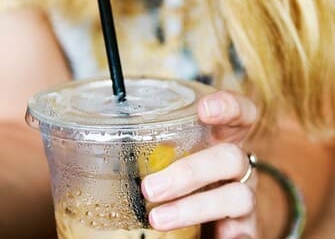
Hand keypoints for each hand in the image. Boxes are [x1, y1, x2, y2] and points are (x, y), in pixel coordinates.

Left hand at [142, 90, 260, 237]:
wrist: (206, 222)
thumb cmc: (181, 180)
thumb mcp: (169, 159)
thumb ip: (148, 152)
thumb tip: (88, 151)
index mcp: (222, 141)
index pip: (241, 114)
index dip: (228, 107)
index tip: (204, 109)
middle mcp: (238, 166)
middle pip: (230, 158)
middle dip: (190, 172)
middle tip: (151, 188)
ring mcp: (245, 197)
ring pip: (238, 196)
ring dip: (195, 208)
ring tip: (158, 219)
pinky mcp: (245, 228)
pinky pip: (247, 233)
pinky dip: (235, 238)